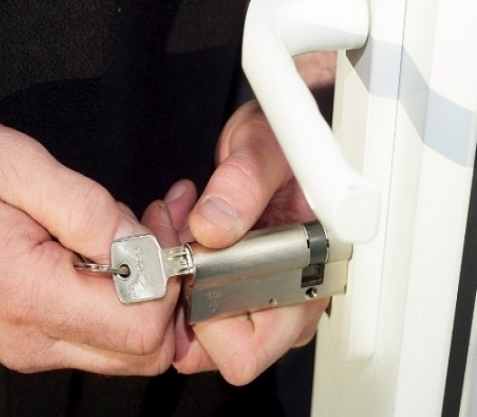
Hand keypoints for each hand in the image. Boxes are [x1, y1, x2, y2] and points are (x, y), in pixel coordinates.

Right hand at [0, 115, 178, 375]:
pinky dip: (125, 298)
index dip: (168, 277)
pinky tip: (114, 250)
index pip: (141, 325)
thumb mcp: (16, 165)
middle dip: (167, 287)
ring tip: (133, 231)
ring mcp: (34, 344)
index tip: (156, 227)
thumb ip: (88, 209)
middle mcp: (34, 337)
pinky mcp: (34, 336)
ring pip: (130, 349)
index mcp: (32, 296)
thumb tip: (142, 244)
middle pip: (145, 350)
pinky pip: (103, 335)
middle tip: (153, 227)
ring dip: (149, 292)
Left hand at [166, 102, 328, 384]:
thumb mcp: (264, 149)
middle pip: (220, 347)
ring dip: (178, 279)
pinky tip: (181, 228)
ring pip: (202, 324)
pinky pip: (195, 300)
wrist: (274, 140)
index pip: (250, 347)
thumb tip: (214, 227)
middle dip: (186, 299)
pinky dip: (178, 269)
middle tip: (178, 246)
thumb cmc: (283, 144)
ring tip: (179, 225)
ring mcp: (264, 293)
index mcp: (309, 274)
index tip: (191, 269)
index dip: (209, 318)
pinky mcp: (241, 282)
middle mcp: (289, 296)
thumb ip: (243, 184)